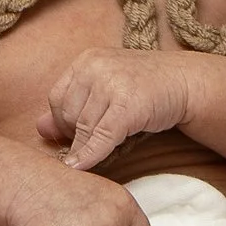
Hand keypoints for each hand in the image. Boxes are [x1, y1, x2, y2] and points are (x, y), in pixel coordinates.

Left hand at [43, 46, 195, 171]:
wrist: (186, 83)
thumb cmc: (144, 87)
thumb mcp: (105, 88)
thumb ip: (72, 105)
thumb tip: (39, 129)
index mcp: (87, 59)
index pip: (56, 98)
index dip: (63, 122)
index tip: (76, 132)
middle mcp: (96, 66)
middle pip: (67, 114)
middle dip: (76, 134)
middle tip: (95, 140)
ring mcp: (113, 84)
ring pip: (83, 128)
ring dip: (88, 146)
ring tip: (103, 147)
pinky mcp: (128, 106)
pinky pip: (100, 138)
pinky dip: (90, 156)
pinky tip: (83, 166)